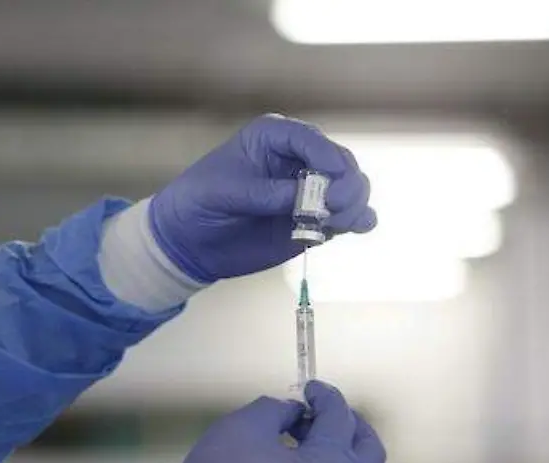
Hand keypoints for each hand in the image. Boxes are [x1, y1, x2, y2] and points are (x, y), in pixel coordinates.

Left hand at [149, 115, 375, 282]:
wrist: (190, 240)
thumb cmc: (198, 202)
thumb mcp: (224, 192)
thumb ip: (266, 194)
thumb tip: (309, 201)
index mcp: (274, 136)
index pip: (310, 139)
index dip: (326, 157)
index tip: (331, 180)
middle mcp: (299, 158)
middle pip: (341, 162)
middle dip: (345, 184)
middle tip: (333, 208)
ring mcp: (311, 189)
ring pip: (352, 188)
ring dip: (354, 203)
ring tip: (338, 223)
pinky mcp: (317, 218)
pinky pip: (350, 215)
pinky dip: (358, 220)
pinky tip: (355, 227)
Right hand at [151, 381, 385, 462]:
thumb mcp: (246, 426)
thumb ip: (280, 410)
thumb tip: (295, 414)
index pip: (340, 421)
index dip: (326, 396)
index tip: (308, 386)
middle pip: (368, 454)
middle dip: (352, 425)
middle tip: (323, 409)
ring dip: (334, 447)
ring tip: (298, 431)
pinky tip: (289, 456)